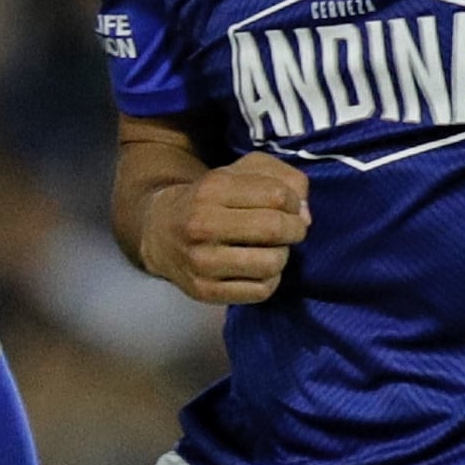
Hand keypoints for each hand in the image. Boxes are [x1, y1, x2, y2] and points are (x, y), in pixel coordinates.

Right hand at [140, 155, 308, 305]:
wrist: (159, 233)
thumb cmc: (210, 200)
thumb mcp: (239, 172)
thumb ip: (280, 178)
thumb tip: (305, 215)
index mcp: (211, 188)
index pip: (277, 195)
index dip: (294, 202)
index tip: (287, 206)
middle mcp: (202, 224)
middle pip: (275, 228)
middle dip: (295, 229)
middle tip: (291, 230)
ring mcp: (201, 261)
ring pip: (271, 263)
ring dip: (282, 256)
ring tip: (271, 249)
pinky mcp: (204, 291)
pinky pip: (261, 291)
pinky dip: (270, 280)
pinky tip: (259, 269)